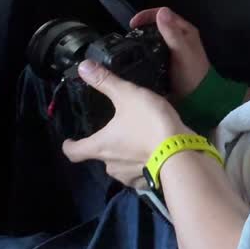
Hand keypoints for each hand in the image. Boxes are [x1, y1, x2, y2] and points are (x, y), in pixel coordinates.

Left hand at [61, 60, 186, 186]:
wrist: (180, 152)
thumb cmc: (149, 123)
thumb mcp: (127, 95)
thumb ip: (105, 82)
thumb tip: (83, 66)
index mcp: (100, 146)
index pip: (74, 152)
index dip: (70, 146)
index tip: (69, 141)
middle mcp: (110, 165)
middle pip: (99, 157)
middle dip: (105, 146)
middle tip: (115, 132)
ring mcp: (129, 176)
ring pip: (119, 166)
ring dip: (123, 156)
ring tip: (135, 142)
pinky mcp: (147, 182)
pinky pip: (138, 173)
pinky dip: (140, 164)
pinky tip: (150, 154)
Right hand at [130, 7, 212, 98]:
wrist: (197, 98)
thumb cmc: (192, 73)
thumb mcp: (182, 51)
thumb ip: (172, 32)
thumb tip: (161, 11)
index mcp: (184, 30)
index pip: (163, 14)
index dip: (146, 15)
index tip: (132, 24)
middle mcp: (178, 37)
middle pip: (156, 25)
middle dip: (142, 28)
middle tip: (129, 37)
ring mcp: (171, 49)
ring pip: (153, 38)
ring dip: (142, 40)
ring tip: (130, 47)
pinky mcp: (166, 61)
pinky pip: (152, 51)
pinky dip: (144, 52)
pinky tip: (136, 58)